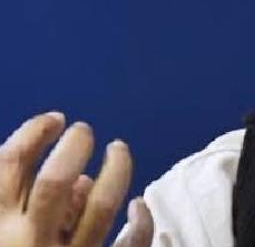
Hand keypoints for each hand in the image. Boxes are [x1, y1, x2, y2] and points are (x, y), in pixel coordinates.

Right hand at [0, 112, 152, 245]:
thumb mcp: (8, 227)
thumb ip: (25, 203)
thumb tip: (79, 180)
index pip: (9, 164)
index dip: (33, 132)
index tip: (55, 119)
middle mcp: (28, 240)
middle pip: (54, 182)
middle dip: (73, 148)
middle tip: (84, 130)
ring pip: (101, 206)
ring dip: (116, 171)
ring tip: (118, 148)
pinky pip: (128, 245)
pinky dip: (141, 224)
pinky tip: (138, 206)